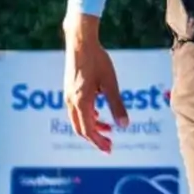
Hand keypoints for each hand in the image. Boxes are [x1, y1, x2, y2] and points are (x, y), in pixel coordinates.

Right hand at [62, 15, 126, 153]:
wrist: (81, 43)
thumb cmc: (98, 62)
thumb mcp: (111, 84)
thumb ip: (117, 105)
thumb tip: (125, 126)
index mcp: (81, 102)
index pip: (88, 130)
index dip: (98, 141)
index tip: (109, 149)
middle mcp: (71, 101)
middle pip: (80, 128)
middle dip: (95, 138)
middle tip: (109, 146)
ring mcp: (68, 95)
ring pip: (78, 119)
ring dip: (93, 126)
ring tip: (108, 130)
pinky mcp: (70, 89)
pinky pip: (77, 109)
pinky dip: (88, 116)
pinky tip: (98, 114)